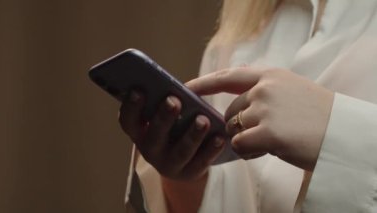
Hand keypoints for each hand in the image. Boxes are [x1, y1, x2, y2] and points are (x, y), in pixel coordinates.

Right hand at [118, 91, 223, 179]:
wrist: (185, 161)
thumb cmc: (173, 128)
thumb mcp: (165, 116)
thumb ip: (164, 102)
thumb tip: (174, 86)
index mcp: (140, 133)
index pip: (128, 121)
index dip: (131, 107)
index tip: (138, 90)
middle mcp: (150, 150)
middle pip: (155, 136)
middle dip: (164, 117)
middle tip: (174, 100)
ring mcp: (169, 165)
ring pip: (180, 151)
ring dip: (191, 135)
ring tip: (203, 120)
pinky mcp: (190, 172)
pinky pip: (201, 162)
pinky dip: (211, 149)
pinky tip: (220, 137)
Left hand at [186, 66, 333, 170]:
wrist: (343, 134)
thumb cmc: (318, 116)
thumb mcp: (291, 91)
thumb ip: (263, 91)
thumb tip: (233, 102)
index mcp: (270, 76)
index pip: (228, 77)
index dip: (204, 83)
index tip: (186, 89)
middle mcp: (265, 88)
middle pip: (230, 113)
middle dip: (238, 127)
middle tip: (262, 135)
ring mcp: (266, 108)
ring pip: (234, 131)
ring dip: (247, 141)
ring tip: (273, 141)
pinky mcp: (268, 132)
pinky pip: (241, 146)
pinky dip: (250, 152)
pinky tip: (271, 149)